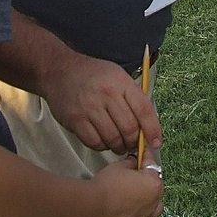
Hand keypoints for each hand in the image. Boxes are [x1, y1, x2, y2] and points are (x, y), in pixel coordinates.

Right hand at [44, 53, 161, 154]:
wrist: (59, 70)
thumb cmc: (93, 74)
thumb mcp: (118, 76)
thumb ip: (133, 97)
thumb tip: (148, 125)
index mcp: (121, 82)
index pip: (144, 110)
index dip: (152, 129)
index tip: (156, 142)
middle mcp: (106, 94)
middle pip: (129, 128)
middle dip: (135, 142)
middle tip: (135, 144)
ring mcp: (90, 108)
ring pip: (113, 139)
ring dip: (119, 146)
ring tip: (119, 143)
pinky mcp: (75, 120)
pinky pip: (94, 142)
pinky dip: (102, 146)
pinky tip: (103, 140)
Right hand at [88, 156, 164, 216]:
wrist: (93, 208)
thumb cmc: (106, 186)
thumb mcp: (119, 166)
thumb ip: (131, 163)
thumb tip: (134, 162)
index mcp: (153, 183)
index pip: (153, 166)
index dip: (146, 158)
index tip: (143, 154)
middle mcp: (153, 202)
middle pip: (155, 188)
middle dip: (147, 180)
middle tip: (135, 175)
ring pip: (154, 209)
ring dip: (148, 202)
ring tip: (136, 197)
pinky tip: (132, 216)